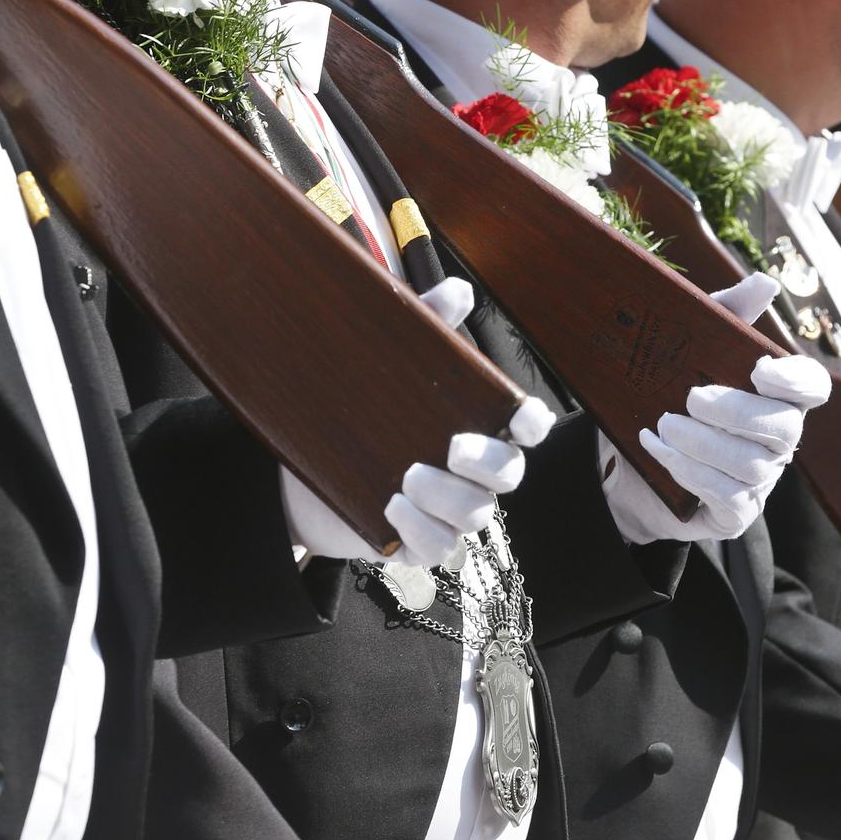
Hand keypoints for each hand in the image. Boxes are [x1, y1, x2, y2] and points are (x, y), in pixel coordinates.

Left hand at [284, 277, 556, 564]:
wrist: (307, 466)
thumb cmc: (367, 409)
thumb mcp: (390, 361)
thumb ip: (426, 325)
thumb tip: (458, 291)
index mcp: (477, 426)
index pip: (525, 428)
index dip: (533, 424)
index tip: (522, 418)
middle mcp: (472, 473)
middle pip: (509, 474)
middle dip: (486, 464)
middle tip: (449, 448)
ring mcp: (449, 511)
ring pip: (475, 515)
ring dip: (444, 500)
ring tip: (403, 480)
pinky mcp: (418, 542)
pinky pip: (439, 548)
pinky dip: (419, 531)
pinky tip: (391, 508)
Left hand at [600, 273, 831, 542]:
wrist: (624, 463)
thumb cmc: (667, 398)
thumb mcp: (686, 349)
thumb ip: (725, 315)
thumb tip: (767, 282)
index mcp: (776, 396)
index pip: (812, 387)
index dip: (796, 380)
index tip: (759, 368)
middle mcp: (778, 440)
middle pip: (783, 428)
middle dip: (735, 412)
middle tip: (689, 397)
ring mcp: (761, 480)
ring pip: (750, 466)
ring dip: (702, 444)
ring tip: (661, 426)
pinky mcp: (736, 513)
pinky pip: (727, 497)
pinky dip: (690, 472)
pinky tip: (657, 452)